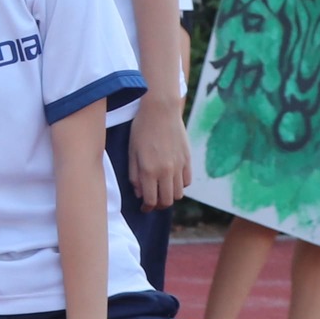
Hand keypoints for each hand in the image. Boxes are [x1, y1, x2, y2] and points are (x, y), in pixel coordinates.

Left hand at [128, 92, 188, 212]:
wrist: (161, 110)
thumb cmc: (141, 129)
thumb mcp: (131, 152)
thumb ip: (134, 175)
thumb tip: (139, 193)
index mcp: (148, 170)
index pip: (151, 200)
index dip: (147, 208)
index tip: (144, 208)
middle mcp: (165, 171)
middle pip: (166, 201)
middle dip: (158, 206)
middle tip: (153, 202)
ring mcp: (179, 166)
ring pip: (178, 194)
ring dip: (170, 196)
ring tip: (163, 191)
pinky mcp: (188, 159)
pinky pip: (187, 181)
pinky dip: (180, 185)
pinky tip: (172, 179)